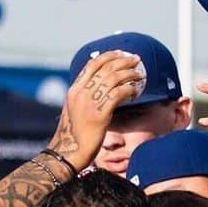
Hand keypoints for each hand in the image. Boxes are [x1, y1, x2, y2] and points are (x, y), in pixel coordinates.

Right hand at [49, 50, 144, 171]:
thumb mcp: (75, 110)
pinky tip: (135, 91)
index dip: (108, 56)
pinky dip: (129, 89)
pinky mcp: (99, 114)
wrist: (68, 152)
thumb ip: (85, 97)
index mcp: (74, 90)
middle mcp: (81, 93)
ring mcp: (89, 103)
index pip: (92, 64)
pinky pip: (118, 94)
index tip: (120, 54)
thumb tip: (101, 89)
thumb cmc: (74, 135)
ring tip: (139, 75)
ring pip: (113, 78)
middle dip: (123, 61)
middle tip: (136, 59)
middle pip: (105, 68)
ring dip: (129, 74)